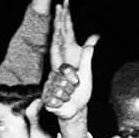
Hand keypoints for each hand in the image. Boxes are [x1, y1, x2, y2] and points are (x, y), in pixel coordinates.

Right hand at [43, 0, 98, 119]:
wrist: (74, 111)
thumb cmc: (80, 93)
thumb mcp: (86, 75)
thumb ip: (86, 58)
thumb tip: (93, 40)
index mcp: (60, 69)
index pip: (61, 62)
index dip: (57, 54)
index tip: (52, 26)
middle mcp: (52, 76)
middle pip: (62, 76)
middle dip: (72, 84)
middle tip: (74, 89)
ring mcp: (47, 87)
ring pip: (59, 88)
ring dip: (67, 95)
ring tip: (68, 96)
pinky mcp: (45, 99)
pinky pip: (53, 98)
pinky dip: (61, 102)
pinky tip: (61, 103)